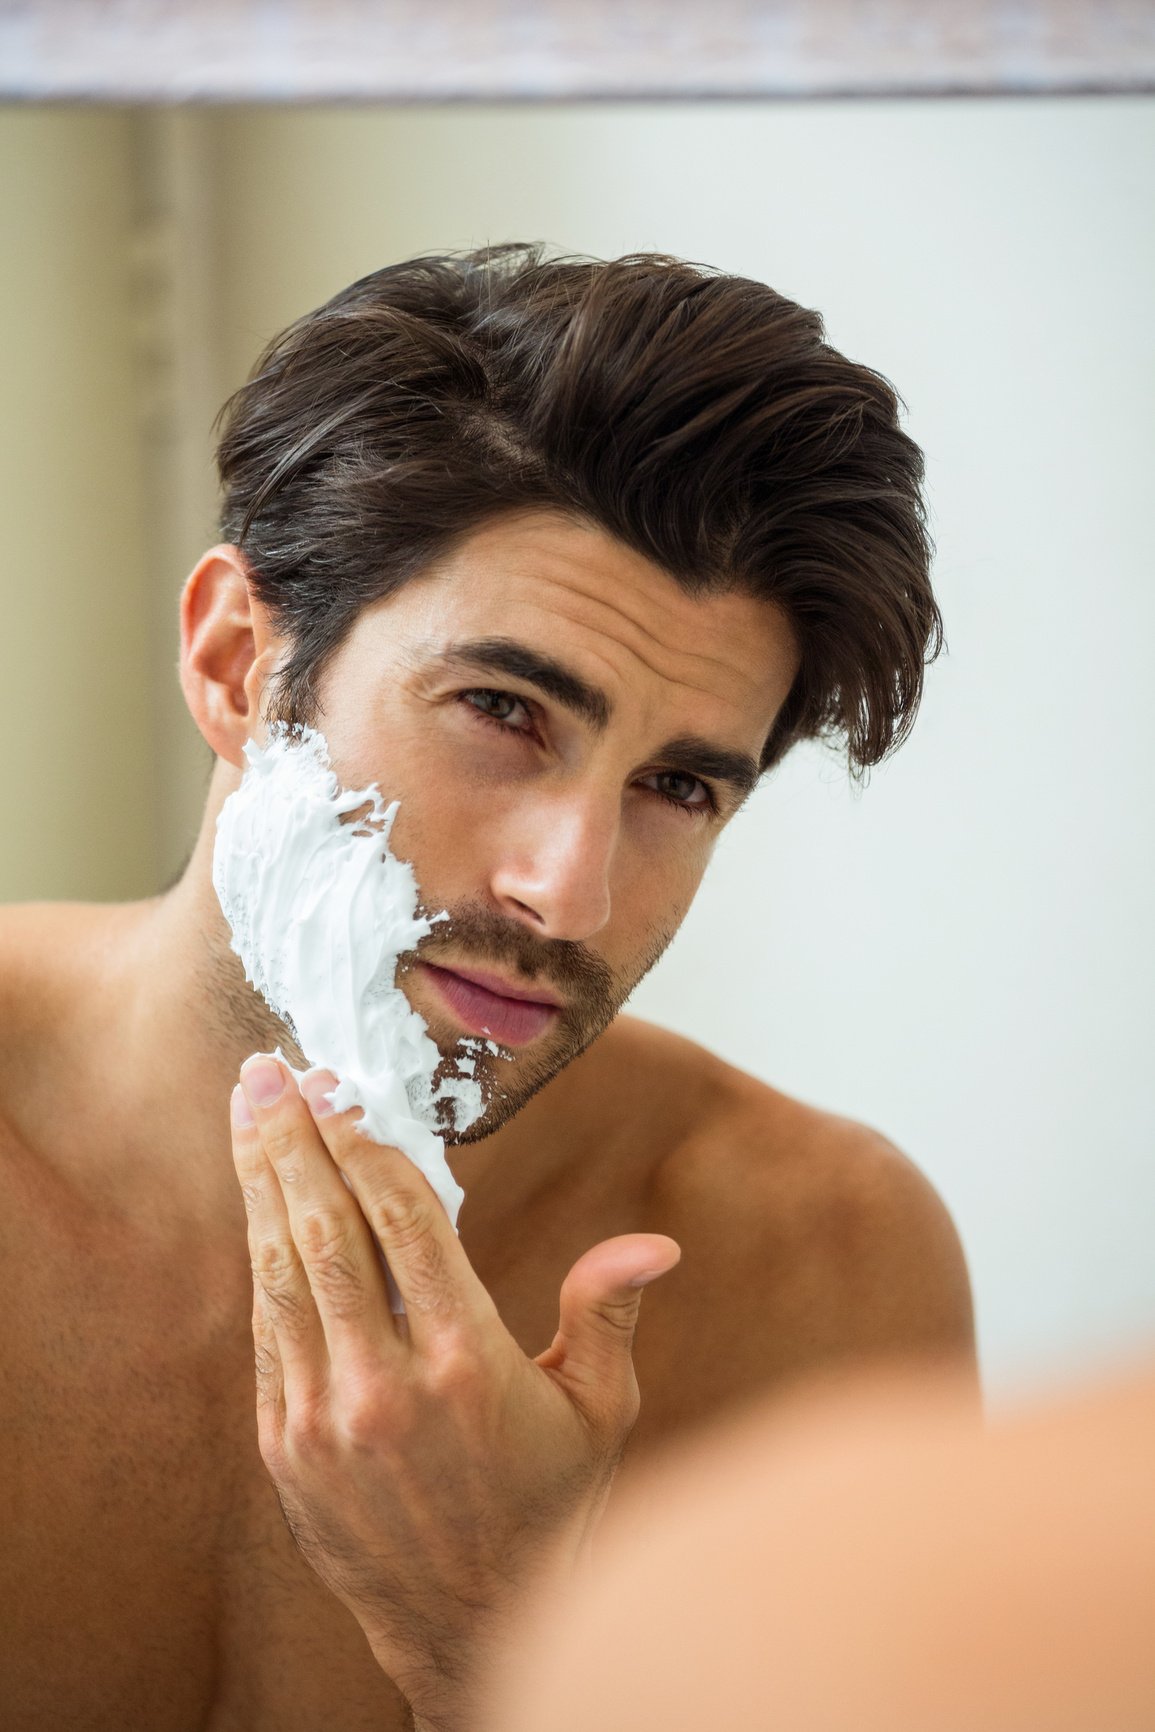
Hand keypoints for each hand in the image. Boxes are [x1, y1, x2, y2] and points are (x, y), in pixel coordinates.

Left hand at [229, 1054, 680, 1730]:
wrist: (468, 1625)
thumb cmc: (547, 1506)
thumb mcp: (600, 1411)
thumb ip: (608, 1314)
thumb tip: (655, 1244)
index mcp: (468, 1362)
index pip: (403, 1220)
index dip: (367, 1142)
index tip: (343, 1083)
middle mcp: (387, 1384)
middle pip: (328, 1230)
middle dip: (295, 1138)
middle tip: (269, 1067)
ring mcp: (326, 1417)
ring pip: (282, 1271)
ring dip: (261, 1183)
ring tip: (248, 1111)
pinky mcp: (286, 1447)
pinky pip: (269, 1329)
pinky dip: (261, 1257)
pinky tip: (258, 1205)